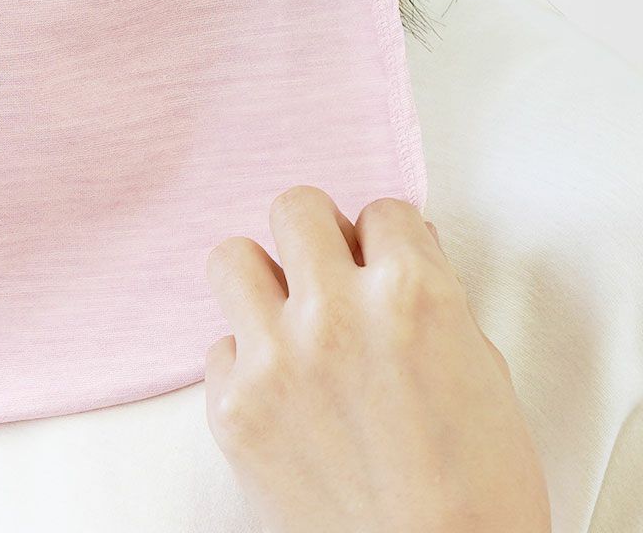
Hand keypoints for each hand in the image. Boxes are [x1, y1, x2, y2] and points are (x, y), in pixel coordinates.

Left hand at [203, 185, 550, 532]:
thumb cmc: (478, 496)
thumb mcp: (484, 373)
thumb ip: (435, 298)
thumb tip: (399, 251)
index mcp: (414, 296)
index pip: (380, 210)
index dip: (386, 241)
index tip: (383, 262)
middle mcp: (337, 313)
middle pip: (294, 208)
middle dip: (315, 236)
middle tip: (325, 273)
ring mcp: (277, 358)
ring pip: (232, 257)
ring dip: (260, 282)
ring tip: (284, 318)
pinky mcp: (234, 408)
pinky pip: (219, 347)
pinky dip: (246, 363)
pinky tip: (280, 395)